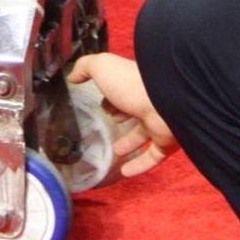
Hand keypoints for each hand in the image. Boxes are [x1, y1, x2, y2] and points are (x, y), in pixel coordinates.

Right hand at [69, 52, 180, 176]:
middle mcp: (147, 102)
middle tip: (110, 123)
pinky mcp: (166, 142)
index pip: (122, 91)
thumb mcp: (102, 67)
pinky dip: (139, 166)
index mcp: (134, 84)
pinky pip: (152, 157)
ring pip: (144, 136)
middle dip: (122, 117)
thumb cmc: (132, 83)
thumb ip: (85, 67)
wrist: (166, 100)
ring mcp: (158, 123)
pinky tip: (125, 173)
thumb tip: (73, 75)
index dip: (111, 97)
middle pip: (134, 111)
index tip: (102, 105)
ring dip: (130, 144)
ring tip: (116, 151)